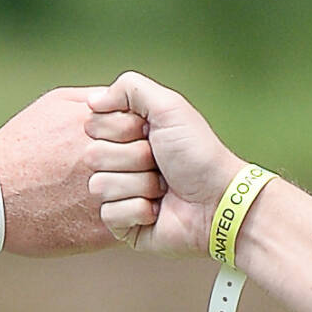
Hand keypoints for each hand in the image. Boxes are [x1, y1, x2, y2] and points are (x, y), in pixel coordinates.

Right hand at [0, 87, 148, 256]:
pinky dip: (130, 215)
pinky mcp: (99, 230)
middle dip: (145, 161)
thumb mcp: (54, 106)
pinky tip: (109, 209)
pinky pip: (134, 219)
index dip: (137, 132)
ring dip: (142, 190)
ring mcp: (101, 197)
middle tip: (131, 167)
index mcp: (93, 129)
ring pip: (146, 190)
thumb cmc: (18, 148)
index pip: (141, 124)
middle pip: (148, 156)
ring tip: (122, 190)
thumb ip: (92, 100)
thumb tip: (119, 100)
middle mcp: (100, 161)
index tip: (129, 139)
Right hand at [85, 72, 240, 256]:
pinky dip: (138, 210)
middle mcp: (119, 161)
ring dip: (139, 186)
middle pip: (93, 156)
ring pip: (99, 185)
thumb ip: (130, 88)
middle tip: (160, 163)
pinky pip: (109, 213)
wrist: (219, 201)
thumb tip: (92, 100)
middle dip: (133, 159)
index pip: (93, 125)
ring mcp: (118, 192)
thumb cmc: (198, 155)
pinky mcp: (121, 223)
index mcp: (126, 133)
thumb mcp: (169, 107)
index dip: (122, 130)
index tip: (149, 133)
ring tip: (163, 188)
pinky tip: (157, 209)